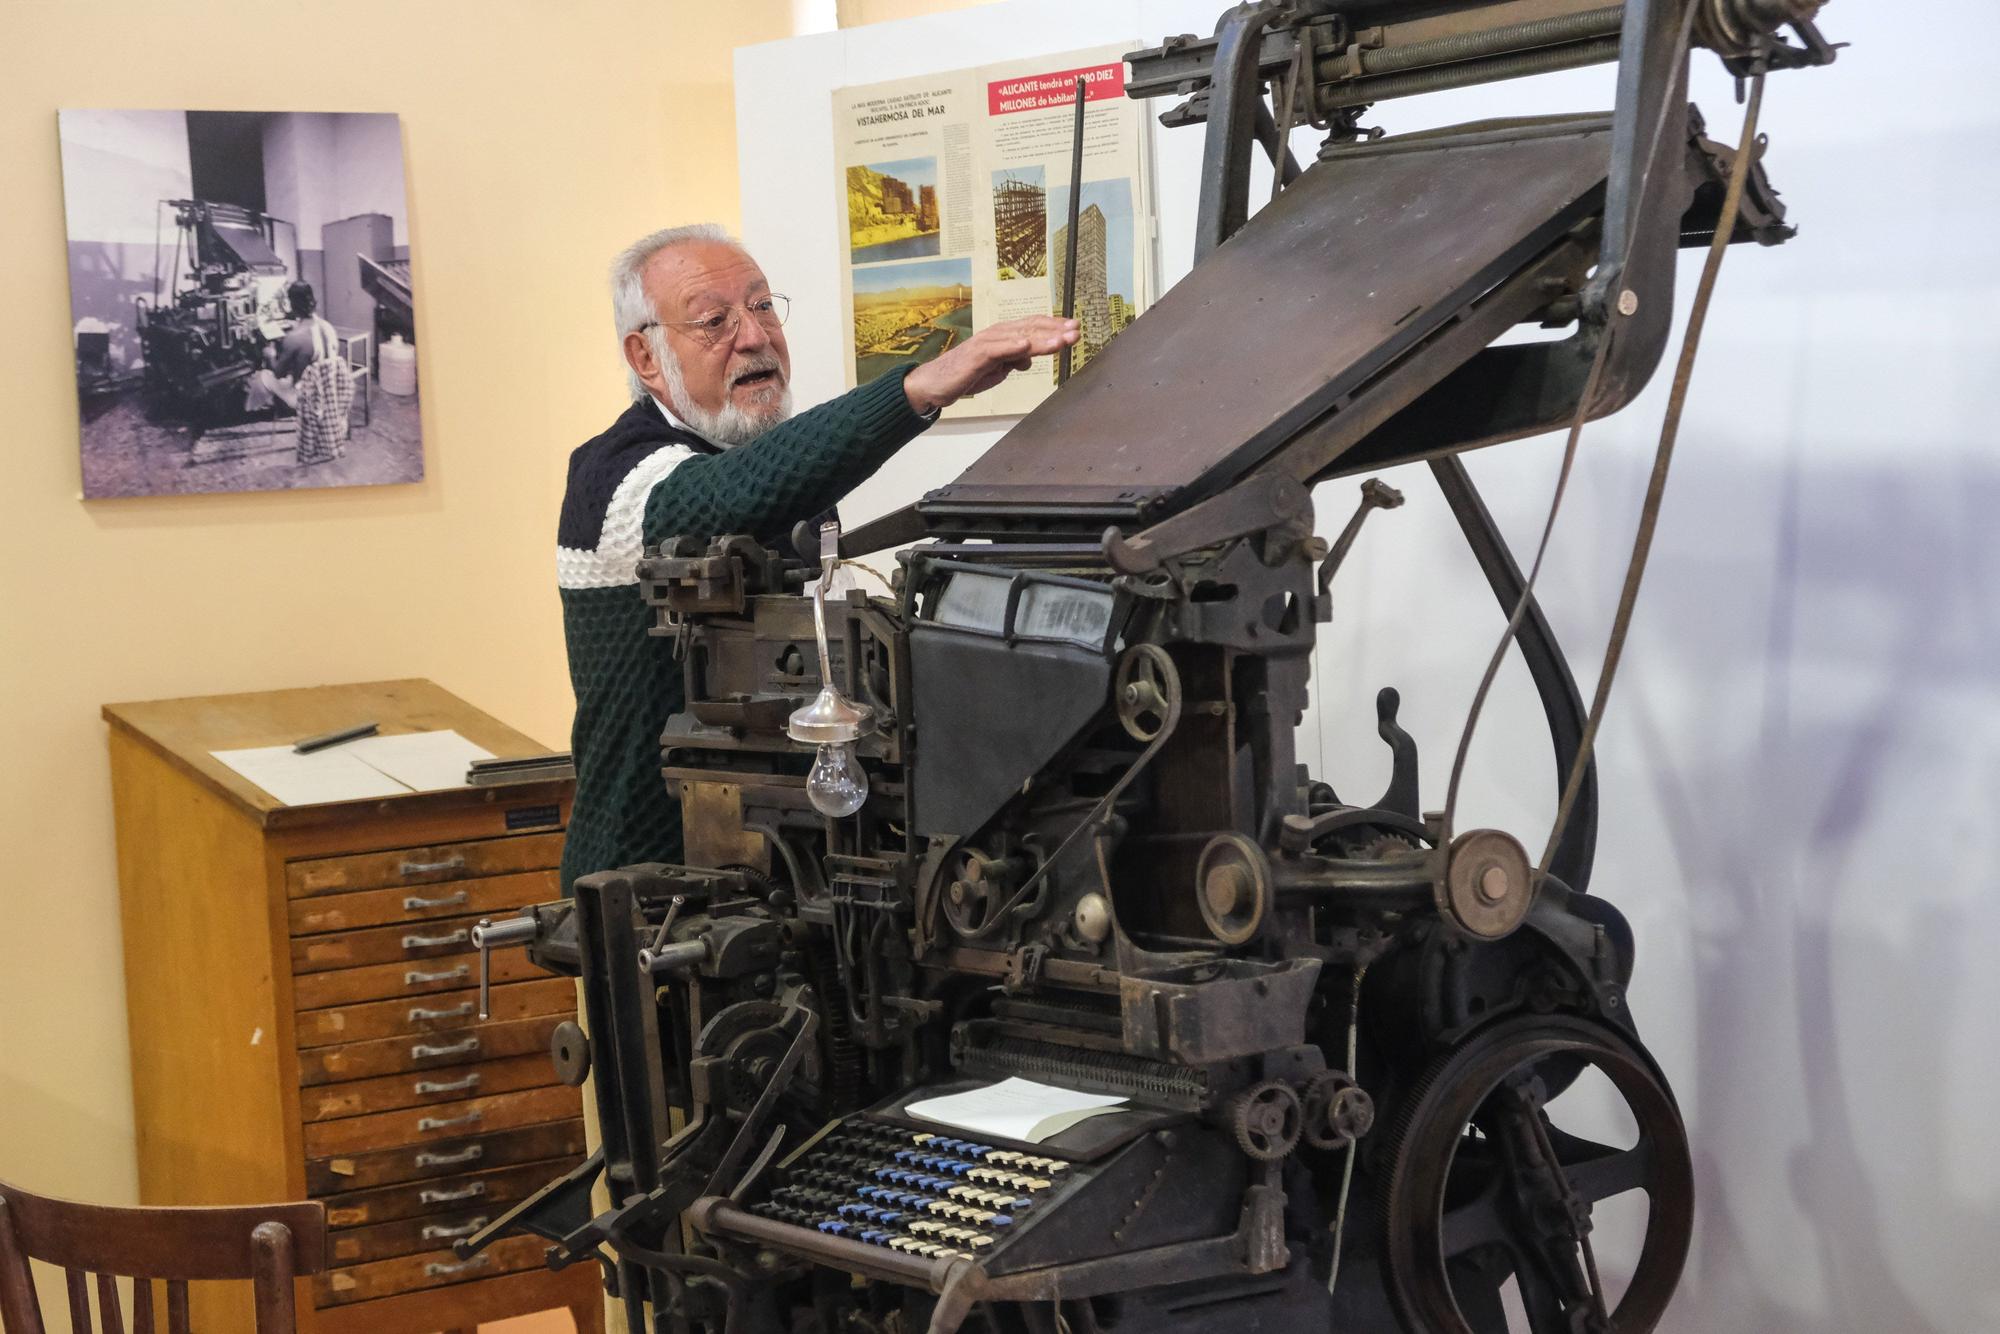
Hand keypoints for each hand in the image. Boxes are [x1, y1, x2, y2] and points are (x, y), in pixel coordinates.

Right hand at [902, 315, 1079, 414]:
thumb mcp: (998, 368)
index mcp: (1004, 336)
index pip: (1034, 326)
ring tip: (1061, 341)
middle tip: (1076, 332)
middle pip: (1031, 328)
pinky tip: (1025, 347)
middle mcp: (997, 334)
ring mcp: (986, 343)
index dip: (1055, 326)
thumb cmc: (967, 373)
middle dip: (1055, 331)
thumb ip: (1014, 359)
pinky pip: (996, 349)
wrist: (936, 383)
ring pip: (1018, 337)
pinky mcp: (976, 356)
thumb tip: (1029, 356)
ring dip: (1041, 339)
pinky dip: (1011, 347)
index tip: (1075, 328)